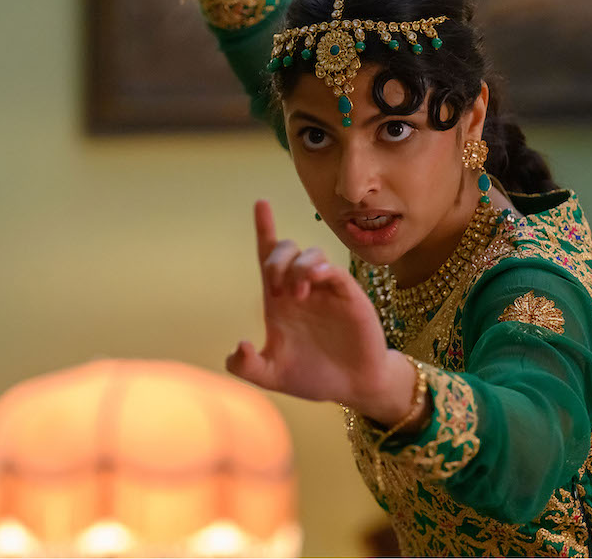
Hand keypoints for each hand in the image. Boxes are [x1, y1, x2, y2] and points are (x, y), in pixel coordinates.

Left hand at [226, 200, 404, 412]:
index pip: (268, 256)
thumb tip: (239, 345)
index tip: (261, 204)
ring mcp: (326, 290)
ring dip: (298, 267)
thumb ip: (246, 366)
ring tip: (297, 295)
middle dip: (276, 257)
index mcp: (279, 301)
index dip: (265, 228)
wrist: (353, 387)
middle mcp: (302, 289)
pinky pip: (335, 271)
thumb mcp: (271, 376)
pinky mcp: (348, 297)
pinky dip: (322, 270)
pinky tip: (315, 283)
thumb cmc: (312, 376)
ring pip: (311, 254)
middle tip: (276, 288)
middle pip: (286, 248)